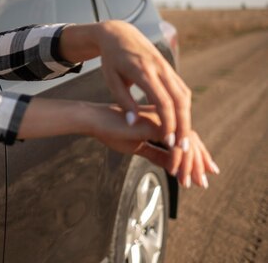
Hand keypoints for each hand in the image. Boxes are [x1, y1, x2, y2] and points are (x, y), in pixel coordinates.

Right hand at [89, 104, 218, 187]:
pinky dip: (176, 159)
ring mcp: (162, 119)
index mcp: (163, 122)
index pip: (187, 139)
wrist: (95, 120)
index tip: (204, 172)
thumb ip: (157, 155)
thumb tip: (173, 167)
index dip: (197, 156)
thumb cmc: (112, 130)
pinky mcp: (154, 124)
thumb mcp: (138, 147)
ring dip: (189, 165)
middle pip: (191, 141)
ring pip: (185, 143)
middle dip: (199, 163)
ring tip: (188, 182)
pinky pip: (172, 144)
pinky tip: (174, 172)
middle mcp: (166, 118)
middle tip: (203, 182)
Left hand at [94, 20, 191, 157]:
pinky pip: (182, 90)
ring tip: (183, 139)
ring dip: (187, 118)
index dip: (168, 122)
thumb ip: (123, 102)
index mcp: (143, 71)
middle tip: (183, 147)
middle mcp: (160, 69)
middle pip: (179, 100)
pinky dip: (184, 107)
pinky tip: (181, 123)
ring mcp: (167, 67)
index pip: (162, 101)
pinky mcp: (170, 69)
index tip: (168, 141)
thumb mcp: (111, 80)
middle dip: (183, 125)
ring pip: (184, 95)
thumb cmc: (111, 60)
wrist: (119, 34)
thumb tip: (133, 124)